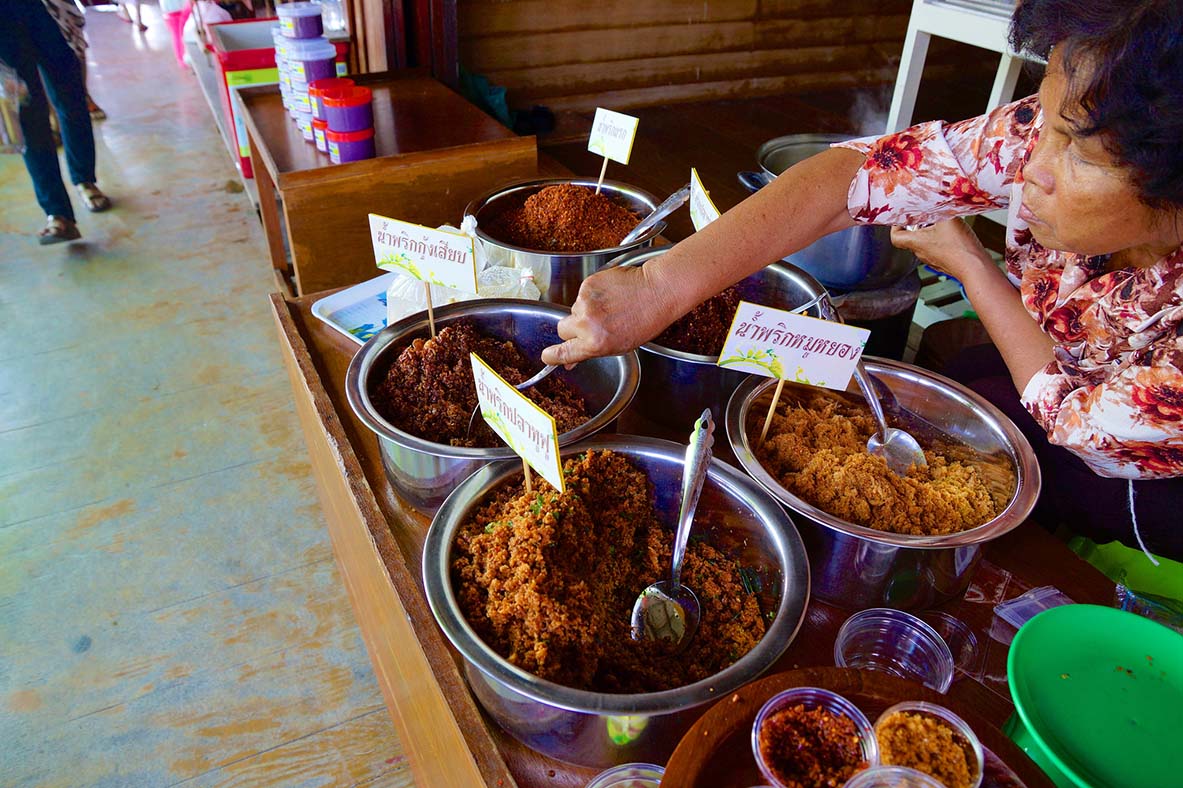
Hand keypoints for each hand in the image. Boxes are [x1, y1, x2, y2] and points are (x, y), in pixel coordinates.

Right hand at [541, 265, 674, 365]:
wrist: (658, 291)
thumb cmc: (646, 320)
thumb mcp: (621, 345)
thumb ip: (593, 350)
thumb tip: (573, 360)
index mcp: (595, 344)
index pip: (564, 353)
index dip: (553, 355)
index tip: (548, 356)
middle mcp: (587, 324)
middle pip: (562, 328)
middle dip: (572, 328)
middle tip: (592, 324)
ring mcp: (585, 302)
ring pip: (575, 309)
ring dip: (587, 309)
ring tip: (610, 306)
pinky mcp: (588, 284)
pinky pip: (583, 293)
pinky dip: (594, 294)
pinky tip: (611, 294)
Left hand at [890, 218, 991, 281]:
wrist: (976, 267)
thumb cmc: (960, 248)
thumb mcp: (948, 219)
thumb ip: (939, 208)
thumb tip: (938, 199)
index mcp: (916, 243)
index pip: (896, 237)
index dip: (896, 226)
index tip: (903, 218)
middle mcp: (921, 253)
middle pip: (912, 237)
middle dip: (919, 224)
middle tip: (929, 215)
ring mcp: (932, 259)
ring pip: (926, 242)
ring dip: (933, 230)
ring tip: (945, 223)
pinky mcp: (943, 262)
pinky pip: (938, 248)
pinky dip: (942, 239)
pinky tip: (955, 233)